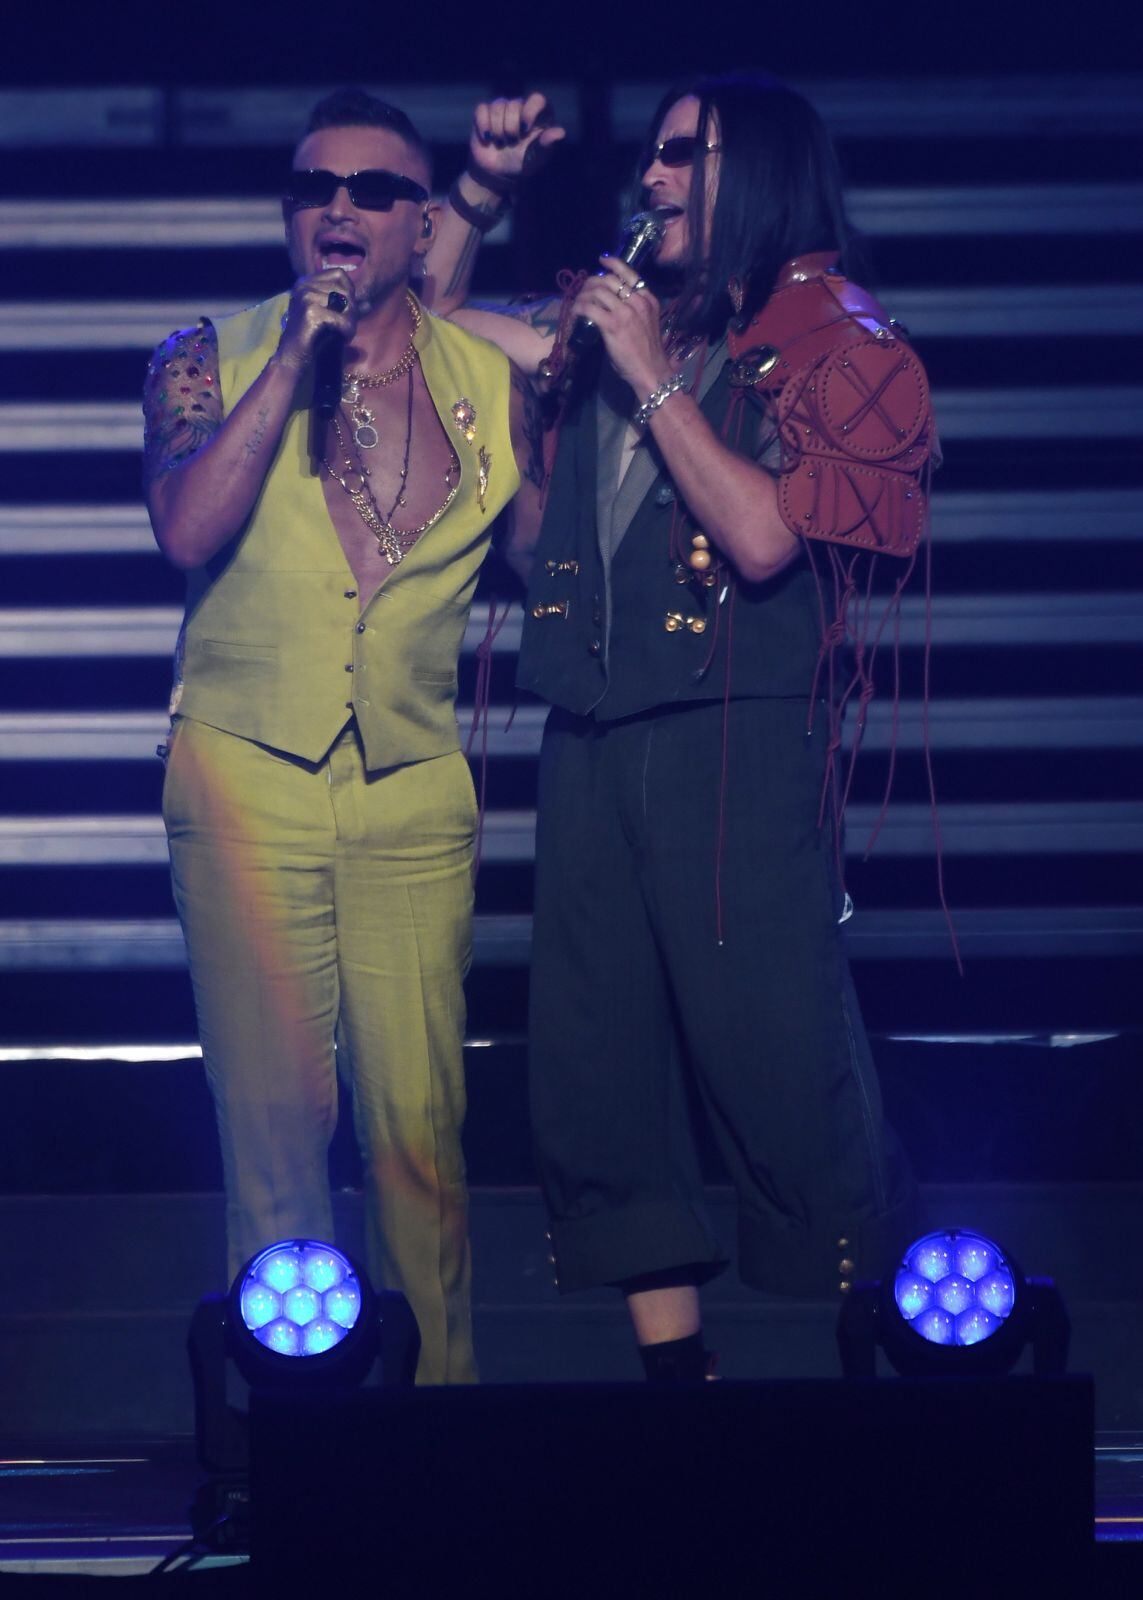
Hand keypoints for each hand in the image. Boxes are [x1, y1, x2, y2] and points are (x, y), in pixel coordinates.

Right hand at [275, 268, 357, 370]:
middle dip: (351, 311)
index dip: (349, 291)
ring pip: (346, 303)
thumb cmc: (312, 336)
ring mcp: (306, 296)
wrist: (293, 356)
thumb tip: (368, 303)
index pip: (339, 273)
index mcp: (306, 281)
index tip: (345, 310)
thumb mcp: (331, 317)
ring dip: (350, 322)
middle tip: (345, 327)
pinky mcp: (310, 312)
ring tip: (341, 333)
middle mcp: (304, 285)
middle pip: (345, 290)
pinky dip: (347, 331)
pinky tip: (341, 338)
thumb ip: (348, 308)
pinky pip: (342, 319)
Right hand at [468, 92, 565, 187]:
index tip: (525, 129)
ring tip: (501, 143)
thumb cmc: (522, 164)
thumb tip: (561, 132)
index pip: (537, 99)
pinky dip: (483, 126)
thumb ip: (546, 144)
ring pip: (497, 107)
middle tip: (512, 143)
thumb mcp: (536, 158)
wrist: (498, 172)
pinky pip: (482, 110)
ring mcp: (502, 108)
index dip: (529, 111)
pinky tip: (487, 138)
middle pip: (514, 105)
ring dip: (497, 131)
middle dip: (510, 129)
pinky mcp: (485, 112)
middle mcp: (521, 108)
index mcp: (538, 115)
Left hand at [572, 256, 671, 397]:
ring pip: (598, 291)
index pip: (630, 274)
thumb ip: (633, 310)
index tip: (602, 261)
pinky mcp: (613, 325)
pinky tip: (576, 312)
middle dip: (593, 282)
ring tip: (578, 301)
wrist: (651, 371)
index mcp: (648, 299)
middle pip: (609, 280)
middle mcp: (638, 301)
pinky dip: (580, 307)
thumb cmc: (648, 352)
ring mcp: (625, 312)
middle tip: (585, 290)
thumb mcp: (646, 323)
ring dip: (584, 294)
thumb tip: (611, 305)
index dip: (613, 264)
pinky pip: (590, 308)